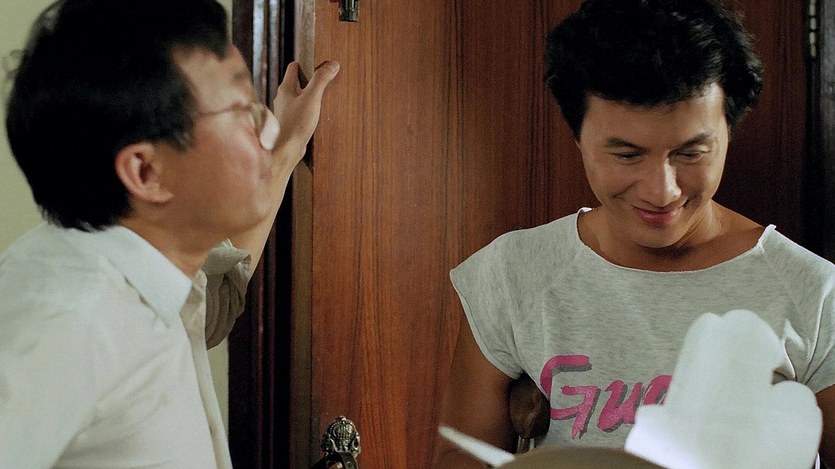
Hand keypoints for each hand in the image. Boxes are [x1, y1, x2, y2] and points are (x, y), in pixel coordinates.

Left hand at [270, 60, 339, 174]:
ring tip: (320, 98)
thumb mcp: (313, 98)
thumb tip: (332, 65)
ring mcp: (285, 111)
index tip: (317, 65)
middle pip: (295, 82)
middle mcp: (282, 98)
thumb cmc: (296, 124)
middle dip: (307, 80)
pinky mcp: (289, 123)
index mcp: (285, 88)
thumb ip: (321, 80)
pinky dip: (305, 110)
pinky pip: (298, 111)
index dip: (305, 64)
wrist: (287, 149)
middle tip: (321, 81)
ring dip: (306, 96)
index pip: (293, 67)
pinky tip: (314, 116)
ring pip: (296, 97)